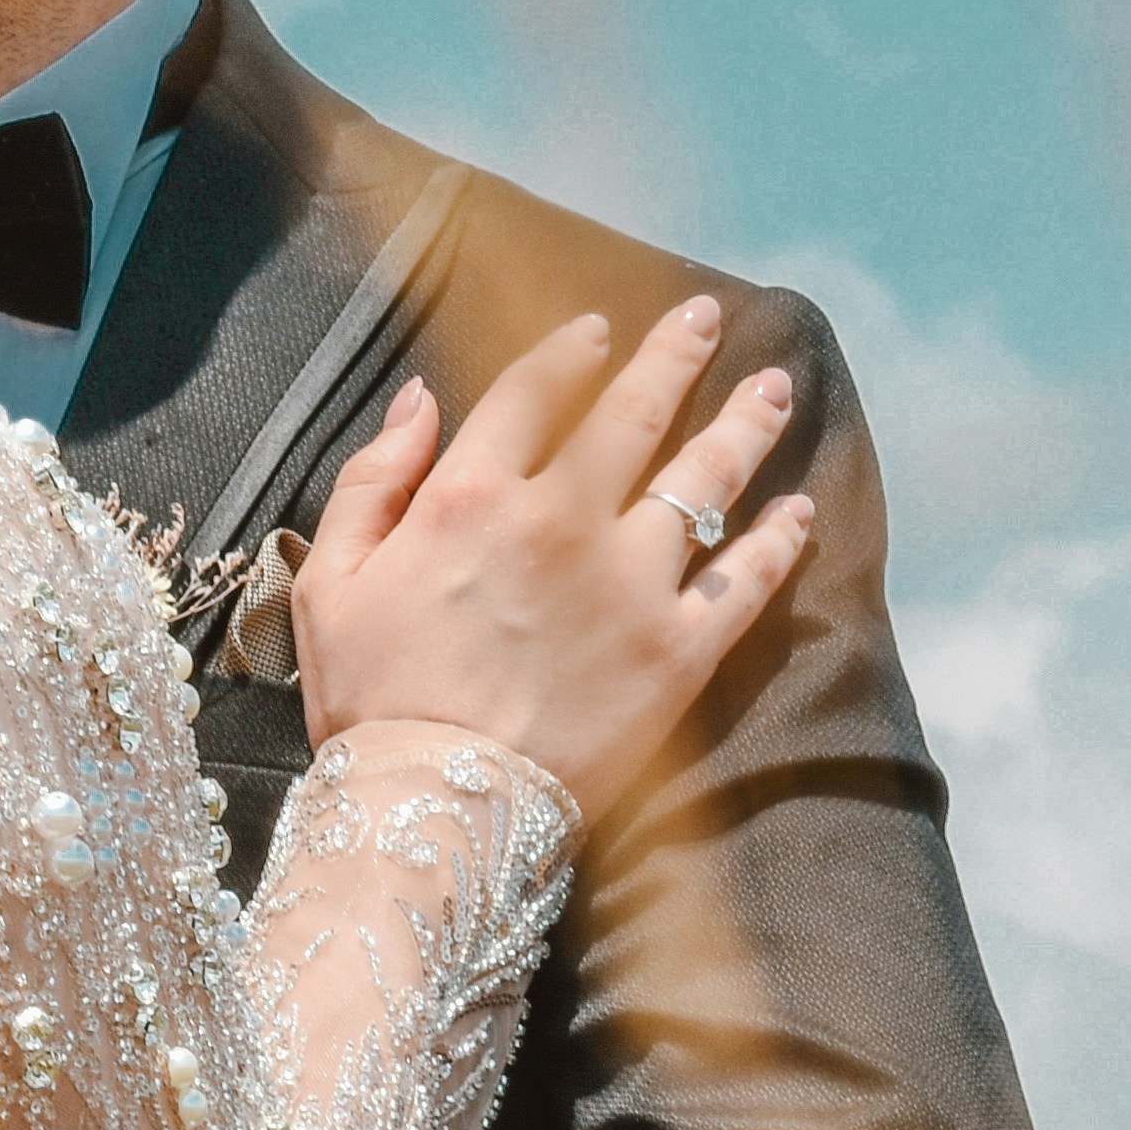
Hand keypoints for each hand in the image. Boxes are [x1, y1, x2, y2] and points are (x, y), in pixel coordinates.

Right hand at [288, 292, 817, 814]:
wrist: (434, 811)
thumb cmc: (368, 703)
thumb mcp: (329, 583)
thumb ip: (374, 482)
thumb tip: (420, 400)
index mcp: (472, 497)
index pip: (531, 393)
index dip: (567, 353)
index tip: (596, 330)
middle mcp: (561, 519)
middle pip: (631, 412)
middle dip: (673, 355)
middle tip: (702, 318)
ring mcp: (629, 581)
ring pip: (703, 478)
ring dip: (743, 424)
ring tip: (774, 390)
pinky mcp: (679, 648)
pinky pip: (745, 581)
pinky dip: (780, 541)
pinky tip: (800, 511)